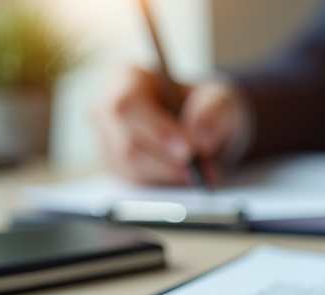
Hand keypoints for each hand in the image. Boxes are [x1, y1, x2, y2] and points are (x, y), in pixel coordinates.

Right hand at [91, 66, 246, 185]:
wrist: (202, 129)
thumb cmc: (203, 107)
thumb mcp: (218, 100)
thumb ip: (213, 111)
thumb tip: (201, 134)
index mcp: (126, 79)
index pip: (127, 104)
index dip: (157, 130)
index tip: (189, 150)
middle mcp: (106, 109)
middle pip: (127, 144)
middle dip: (169, 162)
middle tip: (205, 170)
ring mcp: (106, 142)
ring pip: (131, 169)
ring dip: (170, 175)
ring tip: (203, 173)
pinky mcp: (115, 169)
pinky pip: (135, 184)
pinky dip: (165, 184)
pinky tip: (187, 178)